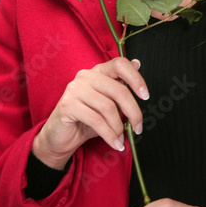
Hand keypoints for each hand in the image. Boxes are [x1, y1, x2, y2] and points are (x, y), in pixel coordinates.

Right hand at [32, 57, 148, 168]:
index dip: (136, 78)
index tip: (145, 96)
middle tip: (138, 127)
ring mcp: (75, 89)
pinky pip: (96, 120)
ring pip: (108, 107)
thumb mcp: (108, 103)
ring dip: (118, 127)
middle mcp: (86, 76)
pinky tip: (115, 143)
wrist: (59, 137)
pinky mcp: (68, 105)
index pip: (120, 64)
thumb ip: (121, 86)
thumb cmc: (86, 119)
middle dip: (133, 112)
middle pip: (119, 90)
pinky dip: (109, 135)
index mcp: (98, 71)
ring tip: (121, 139)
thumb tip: (138, 63)